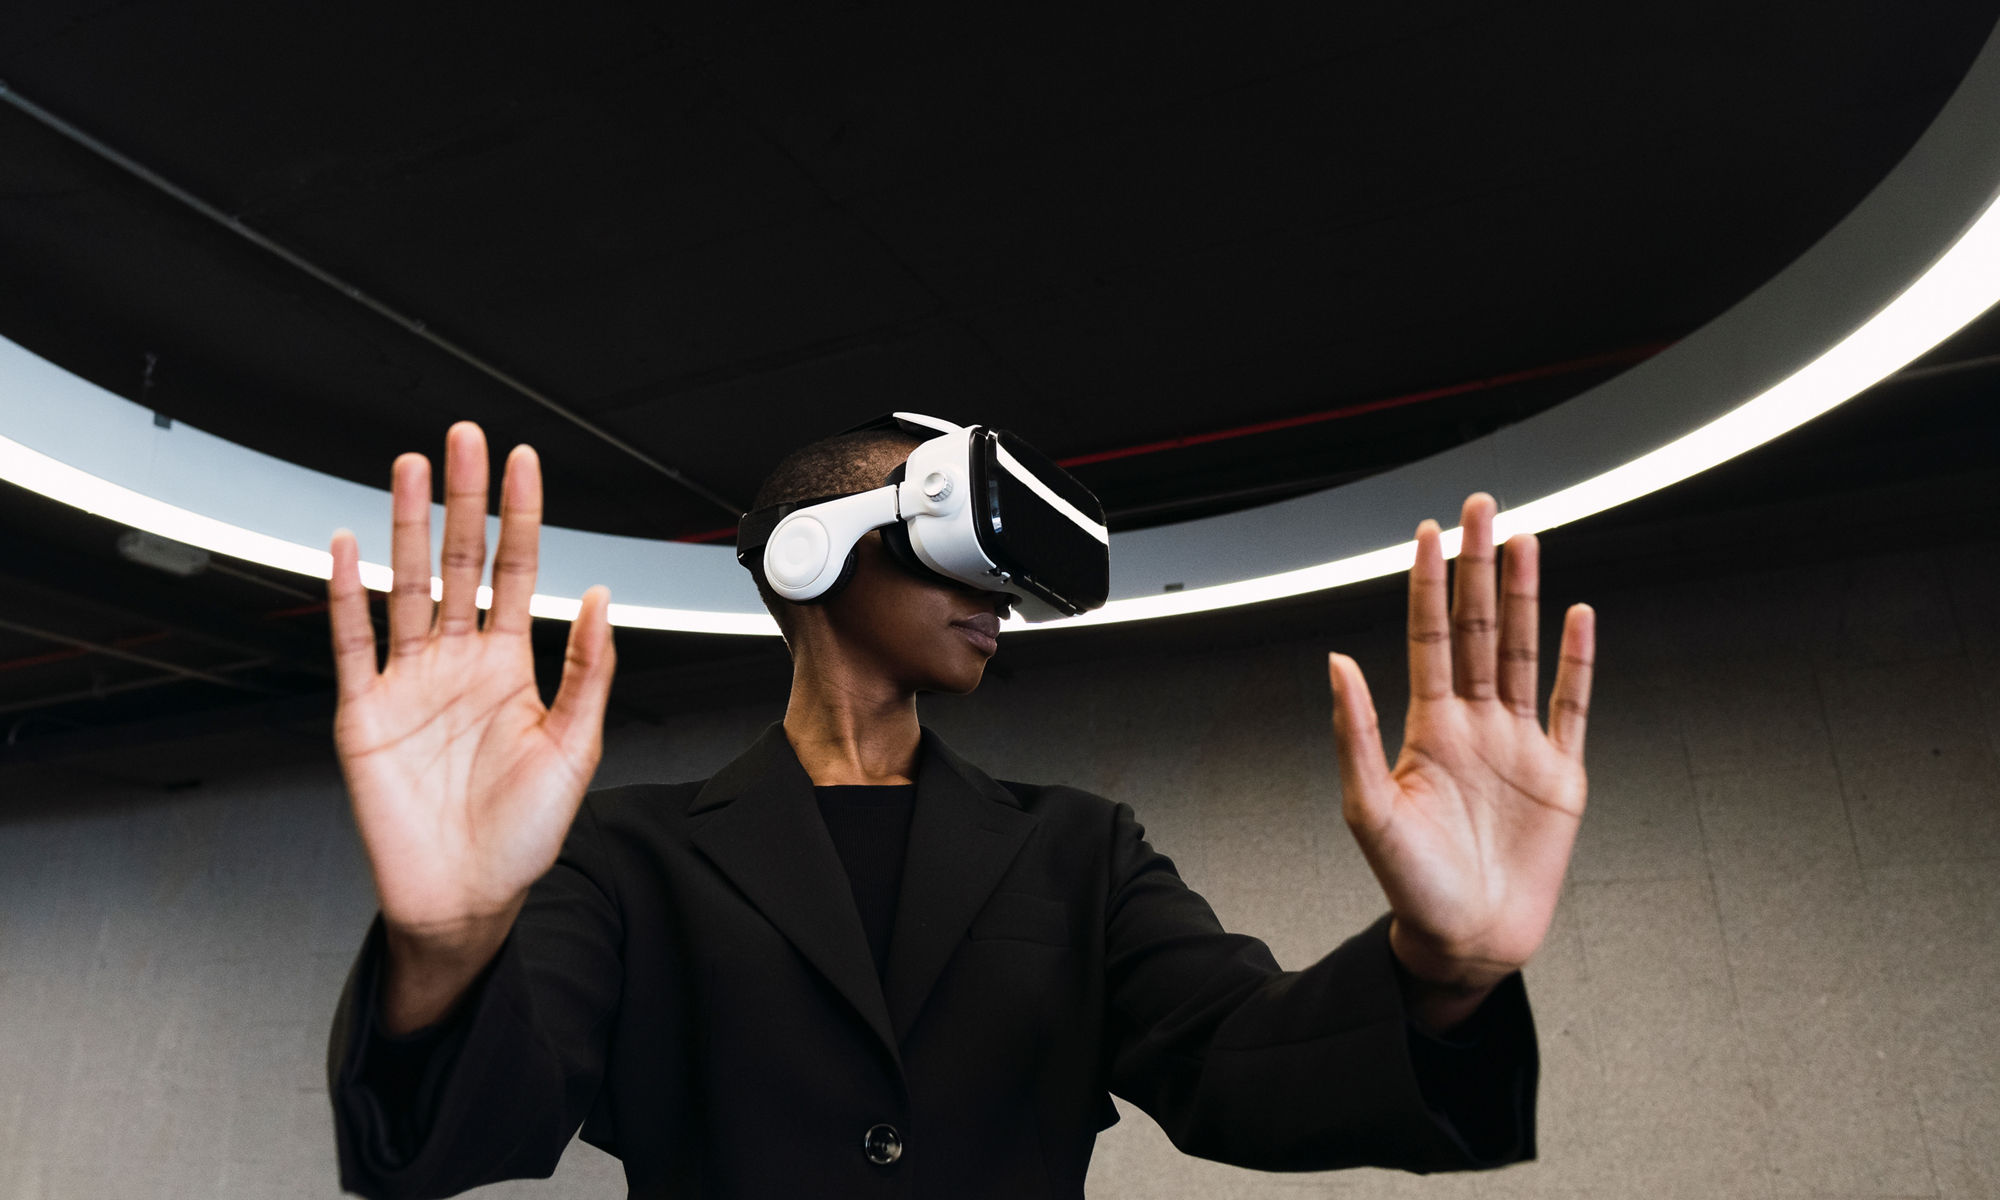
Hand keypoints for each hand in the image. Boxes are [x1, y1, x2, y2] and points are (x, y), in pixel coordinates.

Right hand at [328, 421, 616, 952]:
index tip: (525, 463)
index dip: (521, 517)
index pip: (517, 571)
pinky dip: (346, 595)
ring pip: (407, 587)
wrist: (465, 898)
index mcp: (511, 667)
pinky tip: (347, 547)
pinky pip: (353, 643)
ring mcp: (409, 683)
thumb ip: (589, 672)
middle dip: (463, 501)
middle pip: (459, 563)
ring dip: (407, 527)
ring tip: (411, 469)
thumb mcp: (575, 749)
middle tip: (465, 439)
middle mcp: (459, 664)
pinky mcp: (364, 713)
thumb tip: (601, 599)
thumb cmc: (524, 835)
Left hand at [1327, 493, 1592, 991]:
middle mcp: (1474, 723)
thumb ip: (1354, 732)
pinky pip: (1572, 705)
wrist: (1465, 939)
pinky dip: (1577, 661)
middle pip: (1479, 627)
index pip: (1429, 635)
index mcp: (1427, 727)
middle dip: (1480, 566)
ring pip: (1523, 652)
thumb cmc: (1410, 885)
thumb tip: (1336, 661)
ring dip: (1526, 596)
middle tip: (1483, 507)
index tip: (1428, 531)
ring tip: (1527, 541)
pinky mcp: (1560, 774)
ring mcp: (1519, 744)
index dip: (1429, 583)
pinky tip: (1579, 616)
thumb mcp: (1369, 809)